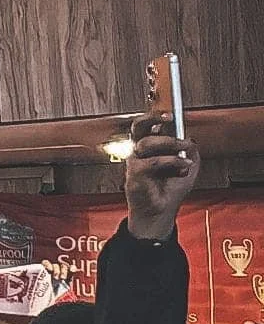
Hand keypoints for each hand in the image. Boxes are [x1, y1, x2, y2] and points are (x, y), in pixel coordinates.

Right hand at [124, 114, 198, 240]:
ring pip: (147, 142)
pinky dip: (170, 162)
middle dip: (152, 118)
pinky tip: (182, 166)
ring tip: (184, 152)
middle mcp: (140, 152)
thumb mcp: (188, 168)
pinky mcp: (134, 174)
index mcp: (149, 148)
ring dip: (170, 143)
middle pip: (138, 127)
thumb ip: (190, 152)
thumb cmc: (169, 190)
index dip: (154, 116)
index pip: (147, 126)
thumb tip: (190, 140)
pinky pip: (152, 162)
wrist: (160, 212)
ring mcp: (135, 162)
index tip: (169, 112)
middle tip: (168, 118)